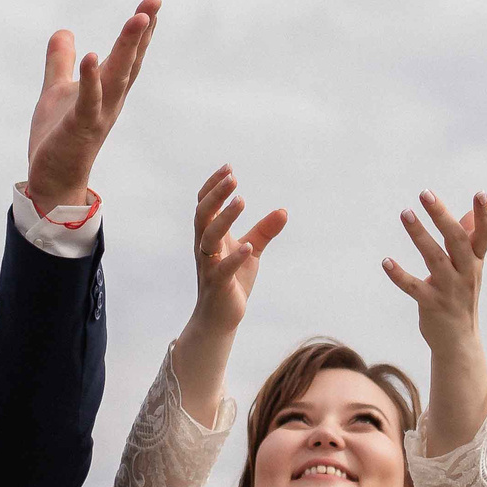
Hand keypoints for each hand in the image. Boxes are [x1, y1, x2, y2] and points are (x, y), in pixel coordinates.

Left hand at [23, 0, 157, 208]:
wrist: (52, 179)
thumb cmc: (59, 136)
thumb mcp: (57, 90)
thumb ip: (61, 61)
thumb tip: (63, 31)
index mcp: (108, 90)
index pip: (127, 55)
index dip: (141, 31)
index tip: (152, 3)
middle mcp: (111, 100)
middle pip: (130, 61)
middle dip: (141, 32)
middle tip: (154, 3)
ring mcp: (98, 113)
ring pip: (117, 76)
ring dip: (127, 48)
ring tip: (136, 19)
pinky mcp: (80, 127)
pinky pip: (88, 100)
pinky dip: (91, 79)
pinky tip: (92, 56)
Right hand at [188, 166, 286, 337]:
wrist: (220, 318)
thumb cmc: (233, 280)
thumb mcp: (251, 250)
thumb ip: (264, 230)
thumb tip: (284, 210)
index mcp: (210, 236)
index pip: (205, 205)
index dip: (213, 186)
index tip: (229, 168)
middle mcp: (205, 247)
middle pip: (202, 215)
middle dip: (215, 195)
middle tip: (232, 177)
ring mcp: (209, 266)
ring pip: (208, 238)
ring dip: (224, 218)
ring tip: (241, 200)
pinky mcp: (218, 285)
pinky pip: (222, 269)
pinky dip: (234, 257)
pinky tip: (249, 246)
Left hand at [383, 190, 486, 356]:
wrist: (459, 343)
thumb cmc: (462, 299)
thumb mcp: (469, 270)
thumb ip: (468, 242)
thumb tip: (468, 214)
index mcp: (475, 262)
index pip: (484, 236)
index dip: (484, 216)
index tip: (480, 194)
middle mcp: (466, 274)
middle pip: (456, 240)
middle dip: (441, 216)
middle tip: (425, 194)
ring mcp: (449, 290)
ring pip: (434, 258)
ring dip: (419, 235)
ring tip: (406, 213)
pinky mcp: (432, 305)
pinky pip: (414, 287)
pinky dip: (399, 275)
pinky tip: (386, 262)